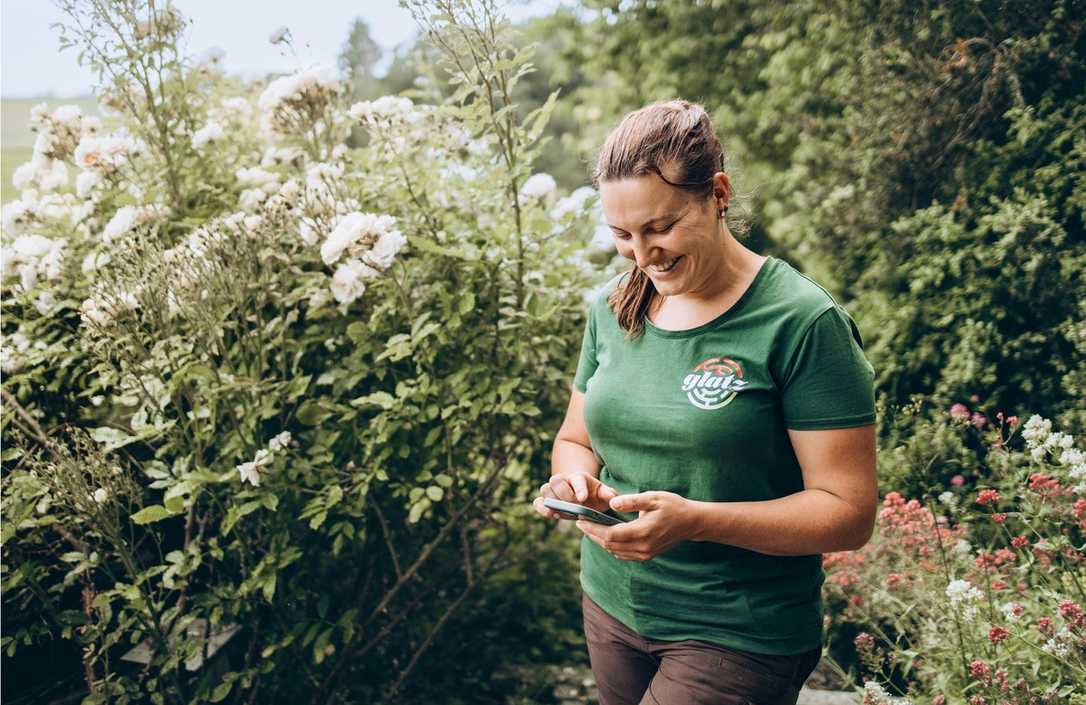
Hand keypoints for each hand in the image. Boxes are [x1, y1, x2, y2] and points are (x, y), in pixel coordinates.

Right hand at [532, 471, 618, 519]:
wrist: (586, 499)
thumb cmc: (597, 496)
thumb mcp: (605, 494)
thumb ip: (609, 495)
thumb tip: (612, 498)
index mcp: (580, 478)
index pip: (577, 480)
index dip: (579, 488)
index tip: (583, 498)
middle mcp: (564, 481)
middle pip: (556, 480)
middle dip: (563, 494)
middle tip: (572, 505)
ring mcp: (553, 491)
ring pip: (545, 488)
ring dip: (551, 500)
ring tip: (558, 512)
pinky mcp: (546, 501)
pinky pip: (538, 501)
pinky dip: (540, 507)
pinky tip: (549, 514)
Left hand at [576, 491, 698, 561]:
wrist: (691, 522)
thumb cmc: (673, 506)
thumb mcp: (653, 498)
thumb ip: (632, 501)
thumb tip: (612, 503)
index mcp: (643, 532)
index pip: (610, 535)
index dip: (593, 529)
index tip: (581, 521)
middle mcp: (642, 547)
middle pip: (609, 545)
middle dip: (592, 535)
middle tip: (581, 523)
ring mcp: (645, 554)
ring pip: (614, 551)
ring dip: (600, 541)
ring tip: (590, 528)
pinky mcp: (646, 555)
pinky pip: (623, 554)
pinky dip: (611, 546)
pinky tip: (605, 536)